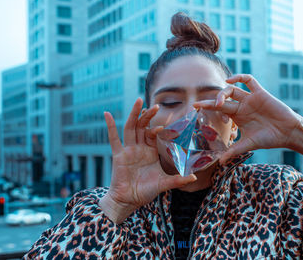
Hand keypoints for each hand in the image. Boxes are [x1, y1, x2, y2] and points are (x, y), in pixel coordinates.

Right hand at [99, 98, 196, 222]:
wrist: (129, 201)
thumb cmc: (145, 192)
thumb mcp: (164, 183)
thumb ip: (178, 179)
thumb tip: (194, 178)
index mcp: (149, 152)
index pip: (153, 134)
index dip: (158, 128)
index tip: (167, 124)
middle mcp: (139, 148)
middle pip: (142, 126)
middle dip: (148, 116)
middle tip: (156, 106)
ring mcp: (128, 150)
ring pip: (131, 128)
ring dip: (134, 114)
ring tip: (139, 101)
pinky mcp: (118, 155)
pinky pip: (113, 139)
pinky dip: (110, 126)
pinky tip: (107, 114)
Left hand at [193, 74, 302, 163]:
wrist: (289, 133)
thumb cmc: (270, 138)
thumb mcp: (249, 144)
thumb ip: (234, 150)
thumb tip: (220, 163)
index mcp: (237, 116)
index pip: (219, 109)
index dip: (207, 107)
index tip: (195, 108)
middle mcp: (242, 105)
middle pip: (223, 99)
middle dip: (211, 101)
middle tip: (200, 105)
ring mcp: (251, 98)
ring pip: (233, 89)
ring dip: (223, 92)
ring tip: (218, 102)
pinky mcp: (260, 93)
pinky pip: (249, 81)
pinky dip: (239, 77)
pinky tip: (230, 80)